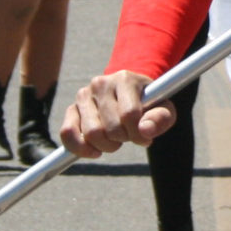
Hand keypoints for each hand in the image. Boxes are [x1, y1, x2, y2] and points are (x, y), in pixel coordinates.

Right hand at [58, 70, 174, 156]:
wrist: (129, 94)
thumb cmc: (148, 104)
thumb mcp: (164, 109)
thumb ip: (161, 119)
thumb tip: (145, 131)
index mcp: (125, 79)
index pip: (129, 115)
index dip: (138, 134)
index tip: (144, 137)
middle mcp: (100, 83)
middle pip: (111, 128)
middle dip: (123, 140)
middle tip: (128, 136)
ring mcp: (83, 96)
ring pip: (91, 133)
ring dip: (106, 146)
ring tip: (115, 139)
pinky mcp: (71, 109)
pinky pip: (67, 133)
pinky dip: (80, 148)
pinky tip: (95, 151)